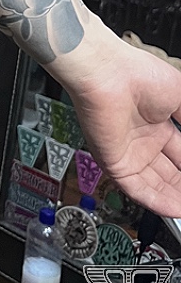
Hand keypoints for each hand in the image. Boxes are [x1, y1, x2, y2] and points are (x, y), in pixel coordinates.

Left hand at [65, 37, 180, 216]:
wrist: (107, 73)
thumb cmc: (138, 74)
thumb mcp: (180, 99)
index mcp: (157, 123)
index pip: (180, 155)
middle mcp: (142, 140)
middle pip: (168, 173)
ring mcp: (128, 152)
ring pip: (154, 185)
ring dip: (174, 198)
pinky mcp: (113, 162)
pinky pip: (136, 189)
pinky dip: (156, 202)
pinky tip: (175, 209)